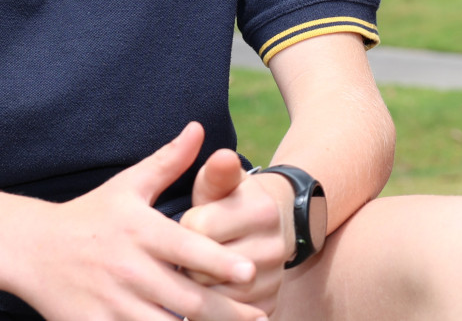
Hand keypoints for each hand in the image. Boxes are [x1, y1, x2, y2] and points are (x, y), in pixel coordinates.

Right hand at [7, 122, 263, 320]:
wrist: (30, 248)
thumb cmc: (90, 215)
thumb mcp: (128, 185)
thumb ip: (167, 161)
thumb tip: (199, 128)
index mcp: (140, 231)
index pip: (187, 248)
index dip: (219, 262)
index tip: (249, 271)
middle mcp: (128, 268)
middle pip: (186, 298)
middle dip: (226, 311)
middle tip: (259, 317)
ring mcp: (111, 303)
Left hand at [180, 150, 295, 311]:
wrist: (266, 231)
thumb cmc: (228, 204)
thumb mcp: (222, 183)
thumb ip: (217, 173)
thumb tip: (222, 156)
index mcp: (262, 210)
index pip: (199, 228)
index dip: (186, 226)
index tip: (190, 220)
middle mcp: (275, 247)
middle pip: (204, 266)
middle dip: (187, 260)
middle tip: (189, 250)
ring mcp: (273, 280)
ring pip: (212, 296)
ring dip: (197, 286)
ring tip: (197, 269)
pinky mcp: (267, 306)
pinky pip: (225, 315)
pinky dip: (210, 306)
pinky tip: (208, 290)